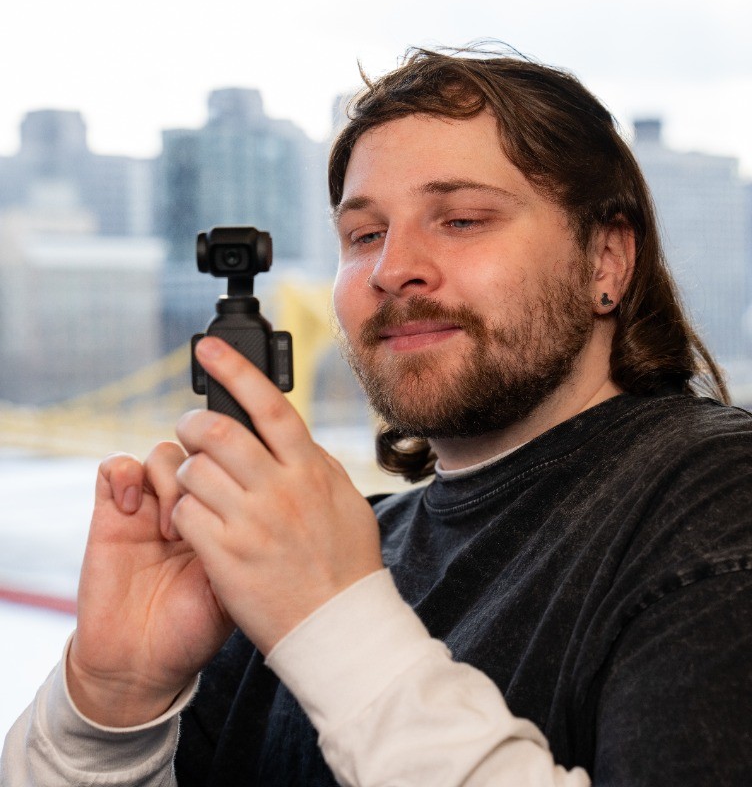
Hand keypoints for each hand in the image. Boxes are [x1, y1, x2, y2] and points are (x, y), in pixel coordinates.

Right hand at [67, 445, 233, 726]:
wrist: (142, 664)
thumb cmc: (196, 628)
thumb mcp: (238, 582)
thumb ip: (249, 537)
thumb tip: (266, 494)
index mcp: (229, 514)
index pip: (239, 462)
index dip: (241, 464)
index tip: (245, 493)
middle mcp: (193, 503)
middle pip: (205, 448)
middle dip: (208, 468)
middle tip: (208, 511)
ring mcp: (151, 505)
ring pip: (166, 452)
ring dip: (170, 480)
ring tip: (172, 532)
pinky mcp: (111, 513)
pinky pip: (115, 466)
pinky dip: (124, 474)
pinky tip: (132, 509)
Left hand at [172, 336, 382, 653]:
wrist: (338, 625)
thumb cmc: (344, 561)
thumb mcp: (344, 500)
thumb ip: (315, 464)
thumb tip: (289, 437)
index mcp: (311, 469)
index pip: (270, 405)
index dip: (236, 369)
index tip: (209, 348)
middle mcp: (280, 490)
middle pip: (219, 430)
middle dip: (195, 423)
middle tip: (193, 431)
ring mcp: (251, 523)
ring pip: (193, 470)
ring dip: (187, 472)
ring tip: (198, 485)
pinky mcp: (225, 557)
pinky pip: (186, 514)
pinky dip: (184, 511)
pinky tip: (197, 521)